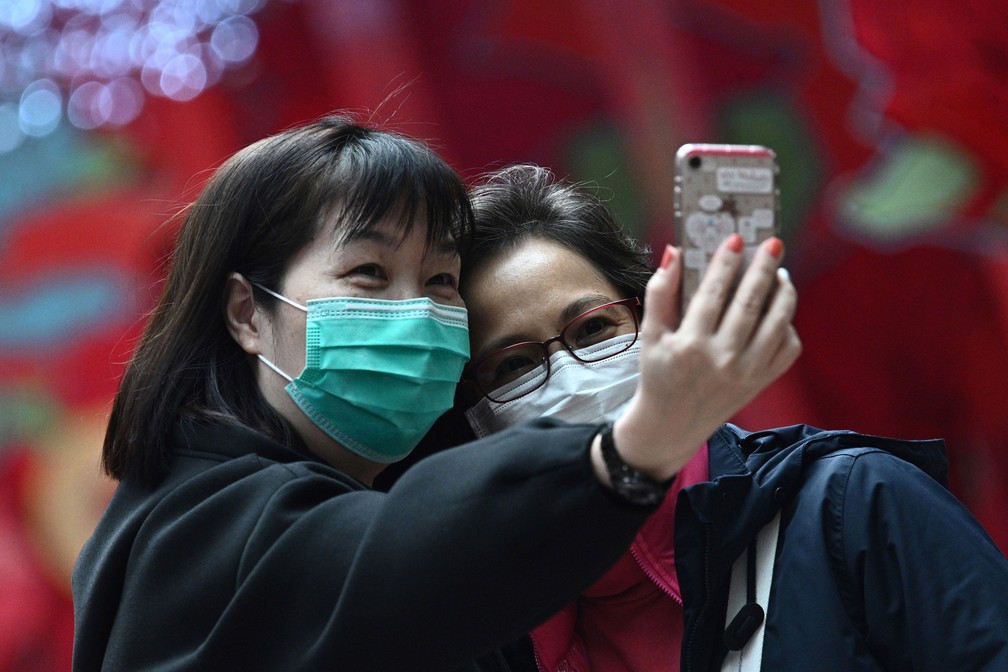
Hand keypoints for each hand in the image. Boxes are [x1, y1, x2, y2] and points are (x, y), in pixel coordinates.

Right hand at [598, 234, 800, 482]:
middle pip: (750, 304)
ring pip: (776, 324)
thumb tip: (675, 251)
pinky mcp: (761, 384)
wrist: (671, 425)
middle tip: (773, 243)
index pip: (712, 294)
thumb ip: (660, 291)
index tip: (736, 239)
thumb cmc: (658, 374)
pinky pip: (787, 350)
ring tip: (781, 272)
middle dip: (763, 268)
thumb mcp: (651, 335)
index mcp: (690, 345)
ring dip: (783, 293)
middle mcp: (721, 359)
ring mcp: (746, 374)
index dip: (725, 263)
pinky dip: (788, 326)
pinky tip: (780, 309)